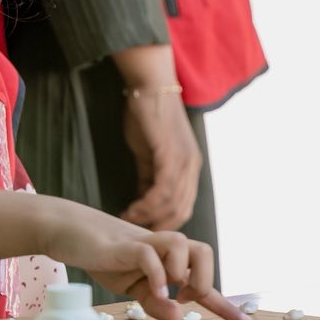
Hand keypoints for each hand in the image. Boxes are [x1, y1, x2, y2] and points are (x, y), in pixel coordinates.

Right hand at [36, 198, 245, 319]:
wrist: (72, 234)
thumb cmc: (108, 259)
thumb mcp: (134, 290)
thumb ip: (156, 304)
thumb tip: (177, 318)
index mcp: (170, 263)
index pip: (203, 285)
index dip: (225, 306)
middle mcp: (165, 250)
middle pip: (205, 253)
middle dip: (203, 280)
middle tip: (182, 297)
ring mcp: (148, 244)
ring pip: (185, 247)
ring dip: (183, 274)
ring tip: (165, 292)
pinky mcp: (127, 244)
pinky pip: (152, 254)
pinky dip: (158, 275)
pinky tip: (152, 291)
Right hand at [122, 89, 201, 229]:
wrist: (150, 86)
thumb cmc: (147, 117)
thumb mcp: (150, 154)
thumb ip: (149, 177)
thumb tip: (144, 200)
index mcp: (190, 167)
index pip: (184, 207)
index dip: (164, 223)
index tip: (143, 231)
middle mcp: (192, 167)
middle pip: (181, 211)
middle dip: (158, 226)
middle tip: (134, 233)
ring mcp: (184, 161)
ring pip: (172, 203)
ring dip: (149, 218)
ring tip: (128, 221)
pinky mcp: (171, 154)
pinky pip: (163, 189)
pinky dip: (147, 205)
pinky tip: (131, 209)